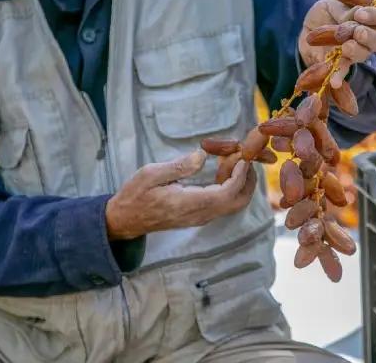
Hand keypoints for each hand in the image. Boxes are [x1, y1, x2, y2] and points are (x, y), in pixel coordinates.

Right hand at [105, 151, 256, 239]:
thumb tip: (201, 155)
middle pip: (238, 202)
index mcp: (190, 203)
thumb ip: (178, 166)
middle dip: (248, 181)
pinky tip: (223, 171)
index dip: (239, 176)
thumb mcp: (150, 174)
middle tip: (246, 160)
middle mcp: (201, 214)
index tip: (242, 158)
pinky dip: (231, 188)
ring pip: (233, 205)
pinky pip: (224, 205)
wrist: (126, 220)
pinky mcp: (200, 216)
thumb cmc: (135, 195)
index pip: (227, 193)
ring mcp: (201, 217)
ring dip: (241, 184)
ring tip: (235, 162)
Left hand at [299, 0, 375, 88]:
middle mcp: (370, 36)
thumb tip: (355, 14)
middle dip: (370, 36)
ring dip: (357, 50)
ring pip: (365, 54)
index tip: (359, 14)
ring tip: (346, 48)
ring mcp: (358, 52)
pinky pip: (344, 70)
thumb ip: (344, 10)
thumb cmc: (326, 13)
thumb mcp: (331, 5)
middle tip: (358, 32)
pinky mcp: (343, 64)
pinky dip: (339, 75)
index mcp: (372, 17)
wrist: (310, 31)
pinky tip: (334, 81)